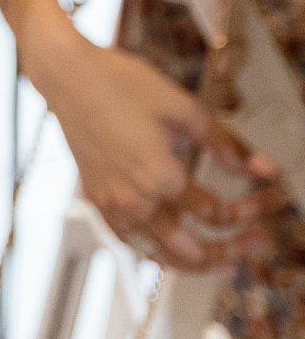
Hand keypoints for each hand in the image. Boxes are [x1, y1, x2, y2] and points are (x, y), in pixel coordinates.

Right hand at [24, 21, 285, 268]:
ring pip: (159, 257)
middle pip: (193, 252)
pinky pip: (131, 243)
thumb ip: (227, 145)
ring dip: (196, 261)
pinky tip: (174, 242)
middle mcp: (135, 200)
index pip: (218, 214)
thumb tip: (266, 170)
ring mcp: (112, 204)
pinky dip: (158, 250)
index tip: (271, 195)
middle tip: (257, 240)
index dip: (253, 208)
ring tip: (224, 256)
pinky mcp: (96, 200)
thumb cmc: (121, 84)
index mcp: (161, 177)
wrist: (68, 76)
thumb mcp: (184, 109)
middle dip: (232, 250)